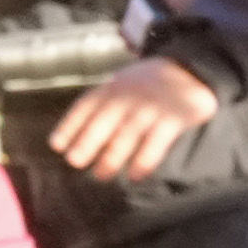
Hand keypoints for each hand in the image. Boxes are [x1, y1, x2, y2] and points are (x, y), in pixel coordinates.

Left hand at [49, 55, 224, 181]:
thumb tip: (78, 132)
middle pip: (103, 122)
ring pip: (126, 135)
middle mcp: (127, 97)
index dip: (70, 126)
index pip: (85, 107)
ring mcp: (150, 108)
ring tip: (101, 175)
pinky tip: (135, 176)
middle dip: (87, 142)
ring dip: (112, 157)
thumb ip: (103, 102)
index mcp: (111, 88)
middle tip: (75, 162)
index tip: (57, 145)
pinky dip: (144, 161)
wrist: (191, 71)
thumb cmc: (149, 84)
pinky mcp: (173, 119)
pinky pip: (156, 143)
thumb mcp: (121, 83)